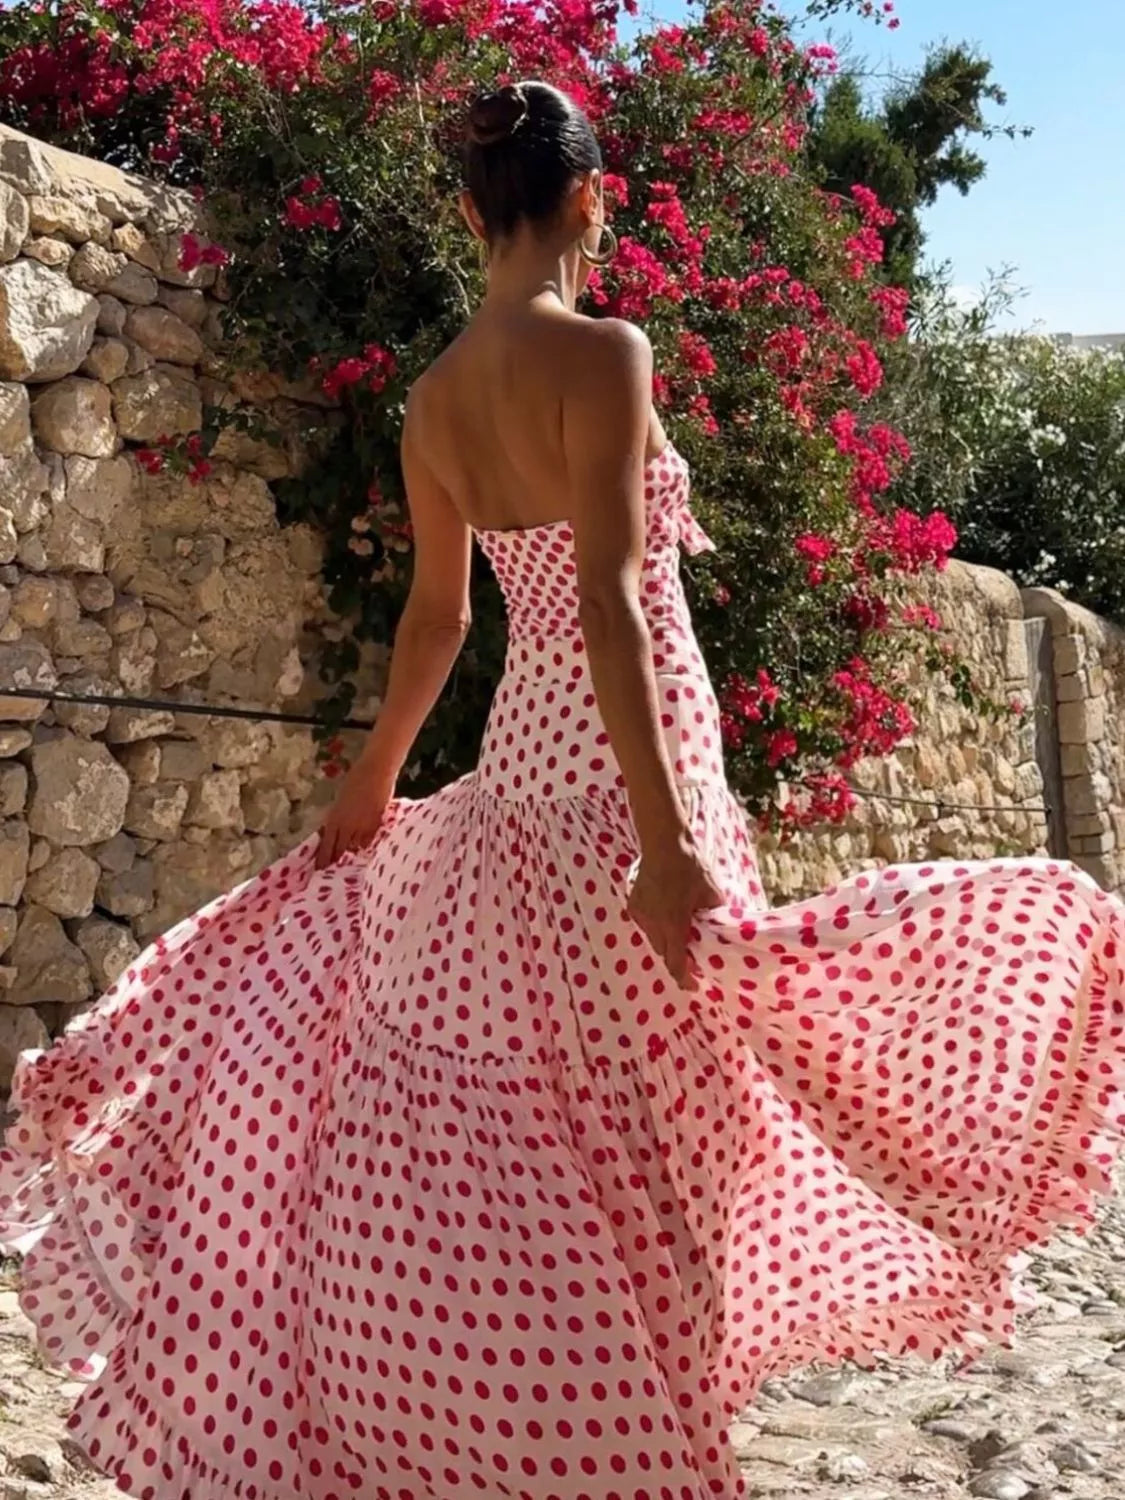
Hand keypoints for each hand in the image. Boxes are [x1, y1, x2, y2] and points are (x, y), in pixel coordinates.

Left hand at [314, 756, 392, 869]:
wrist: (375, 772)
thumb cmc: (356, 779)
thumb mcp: (340, 799)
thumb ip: (337, 816)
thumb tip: (333, 829)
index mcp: (334, 818)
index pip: (326, 845)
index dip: (323, 858)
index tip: (320, 868)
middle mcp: (347, 826)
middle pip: (340, 849)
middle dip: (336, 857)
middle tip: (333, 866)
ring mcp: (362, 827)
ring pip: (356, 846)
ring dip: (352, 848)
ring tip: (352, 850)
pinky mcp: (376, 825)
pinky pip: (369, 840)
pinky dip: (365, 842)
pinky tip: (364, 841)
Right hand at [626, 836, 723, 991]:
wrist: (663, 843)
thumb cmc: (691, 867)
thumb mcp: (711, 893)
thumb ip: (715, 918)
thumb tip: (724, 932)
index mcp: (672, 923)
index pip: (675, 962)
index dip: (684, 978)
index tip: (694, 985)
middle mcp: (652, 923)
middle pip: (664, 953)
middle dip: (678, 958)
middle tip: (694, 955)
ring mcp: (640, 914)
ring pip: (654, 940)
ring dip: (667, 941)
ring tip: (681, 931)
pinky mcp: (633, 905)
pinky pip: (646, 926)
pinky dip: (657, 927)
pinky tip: (667, 914)